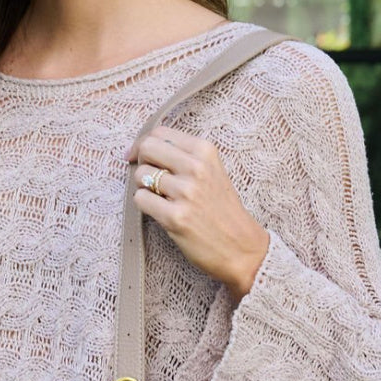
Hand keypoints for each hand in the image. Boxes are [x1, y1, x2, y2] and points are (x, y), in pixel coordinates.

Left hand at [127, 125, 269, 301]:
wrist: (241, 248)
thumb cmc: (222, 211)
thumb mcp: (212, 172)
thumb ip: (184, 157)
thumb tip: (142, 148)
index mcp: (206, 151)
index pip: (160, 133)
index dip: (143, 144)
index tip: (139, 156)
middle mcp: (196, 168)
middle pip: (147, 148)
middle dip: (141, 161)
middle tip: (147, 178)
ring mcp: (186, 193)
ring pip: (141, 175)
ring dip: (143, 187)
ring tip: (160, 198)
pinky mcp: (175, 217)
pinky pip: (140, 199)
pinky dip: (144, 205)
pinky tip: (160, 212)